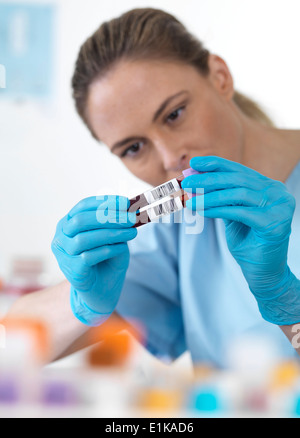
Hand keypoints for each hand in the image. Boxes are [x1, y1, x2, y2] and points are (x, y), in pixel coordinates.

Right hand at [51, 195, 136, 325]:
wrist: (102, 291)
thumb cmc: (106, 260)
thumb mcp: (113, 237)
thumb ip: (116, 224)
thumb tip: (129, 209)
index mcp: (68, 224)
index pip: (82, 206)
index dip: (104, 202)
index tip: (125, 202)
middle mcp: (61, 238)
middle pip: (80, 221)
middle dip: (109, 217)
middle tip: (131, 218)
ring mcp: (63, 255)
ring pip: (84, 239)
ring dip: (112, 233)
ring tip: (132, 232)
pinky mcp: (72, 270)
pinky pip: (88, 257)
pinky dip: (108, 250)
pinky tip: (122, 248)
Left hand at [181, 156, 299, 324]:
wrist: (262, 271)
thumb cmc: (247, 241)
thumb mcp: (232, 213)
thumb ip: (220, 196)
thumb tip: (195, 179)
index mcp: (268, 186)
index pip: (239, 171)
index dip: (216, 165)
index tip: (194, 163)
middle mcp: (277, 193)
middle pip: (237, 180)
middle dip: (208, 180)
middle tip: (187, 182)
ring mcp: (279, 206)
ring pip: (238, 194)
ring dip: (209, 196)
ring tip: (190, 199)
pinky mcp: (274, 222)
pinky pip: (239, 212)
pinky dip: (217, 210)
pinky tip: (201, 210)